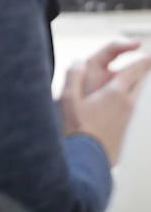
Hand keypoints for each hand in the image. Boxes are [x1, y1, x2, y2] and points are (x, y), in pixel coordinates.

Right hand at [60, 41, 150, 164]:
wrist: (89, 160)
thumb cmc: (78, 131)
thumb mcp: (68, 100)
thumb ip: (73, 77)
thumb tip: (79, 61)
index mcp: (115, 93)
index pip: (134, 70)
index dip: (142, 59)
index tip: (146, 51)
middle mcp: (126, 104)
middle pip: (139, 81)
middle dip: (140, 69)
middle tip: (142, 60)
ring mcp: (127, 116)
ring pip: (135, 93)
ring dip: (134, 82)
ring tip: (128, 76)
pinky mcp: (123, 126)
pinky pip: (129, 104)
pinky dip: (127, 95)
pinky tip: (116, 98)